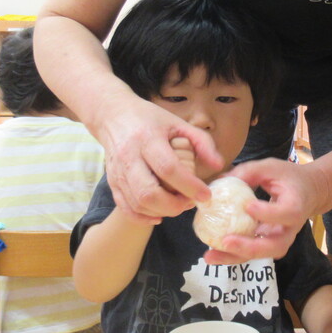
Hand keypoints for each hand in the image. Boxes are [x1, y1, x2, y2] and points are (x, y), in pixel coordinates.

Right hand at [99, 97, 220, 220]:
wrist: (113, 116)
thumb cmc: (150, 119)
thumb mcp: (178, 123)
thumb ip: (202, 142)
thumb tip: (219, 165)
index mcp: (148, 138)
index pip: (168, 168)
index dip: (189, 185)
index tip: (206, 194)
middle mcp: (130, 156)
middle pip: (149, 192)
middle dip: (174, 205)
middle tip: (191, 202)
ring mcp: (118, 171)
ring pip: (138, 203)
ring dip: (161, 211)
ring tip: (178, 205)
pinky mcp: (112, 182)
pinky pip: (125, 207)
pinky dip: (143, 217)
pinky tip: (159, 215)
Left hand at [204, 157, 325, 263]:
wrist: (309, 192)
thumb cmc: (288, 177)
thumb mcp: (271, 167)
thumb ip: (248, 172)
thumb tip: (220, 181)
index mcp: (296, 206)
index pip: (285, 213)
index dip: (267, 213)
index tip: (247, 206)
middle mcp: (290, 228)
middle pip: (274, 245)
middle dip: (249, 247)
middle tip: (226, 241)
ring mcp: (281, 238)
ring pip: (261, 254)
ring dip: (236, 257)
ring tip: (211, 256)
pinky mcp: (270, 242)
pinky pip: (253, 252)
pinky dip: (233, 255)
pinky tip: (213, 253)